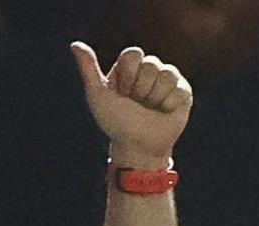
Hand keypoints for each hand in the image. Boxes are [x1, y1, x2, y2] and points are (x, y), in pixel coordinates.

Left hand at [72, 41, 194, 167]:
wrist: (138, 147)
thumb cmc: (116, 123)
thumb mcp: (98, 95)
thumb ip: (88, 68)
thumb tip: (75, 44)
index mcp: (128, 68)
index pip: (134, 54)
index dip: (128, 75)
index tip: (122, 93)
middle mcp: (148, 71)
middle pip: (151, 64)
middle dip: (142, 89)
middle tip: (138, 104)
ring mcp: (167, 81)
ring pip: (167, 74)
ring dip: (156, 97)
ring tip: (152, 109)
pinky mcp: (183, 93)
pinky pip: (181, 88)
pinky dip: (170, 104)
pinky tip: (165, 112)